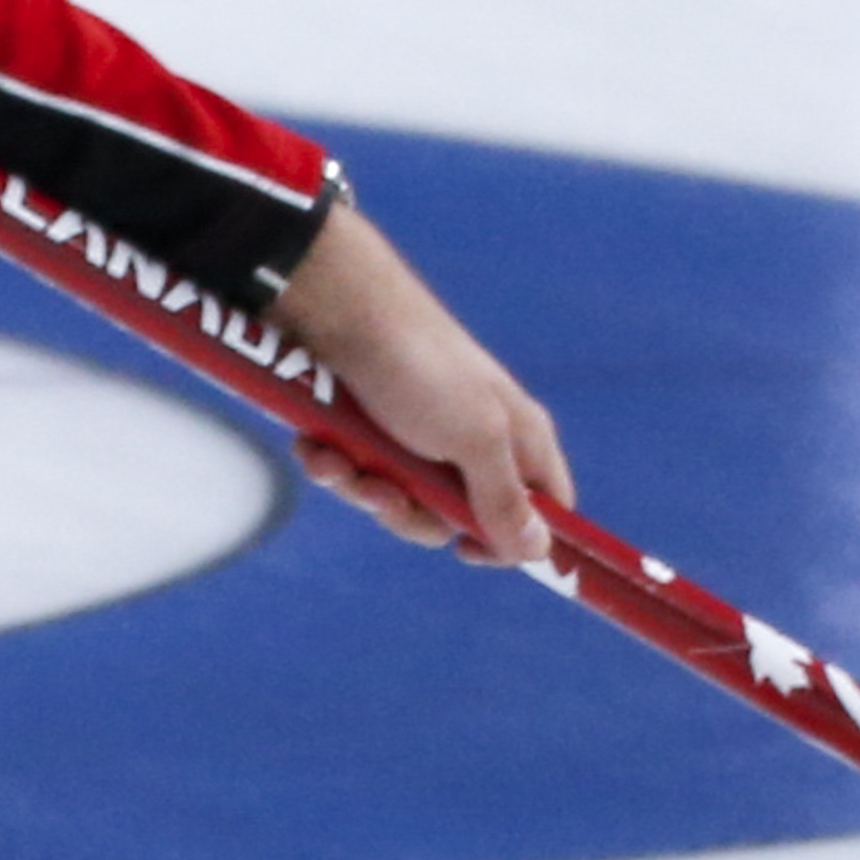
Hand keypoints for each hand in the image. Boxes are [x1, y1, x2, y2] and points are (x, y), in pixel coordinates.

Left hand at [271, 202, 573, 563]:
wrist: (339, 309)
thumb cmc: (421, 368)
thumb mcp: (474, 438)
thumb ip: (504, 498)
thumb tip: (538, 550)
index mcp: (519, 439)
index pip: (543, 509)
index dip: (511, 540)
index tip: (466, 550)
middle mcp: (473, 439)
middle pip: (455, 519)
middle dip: (409, 515)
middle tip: (385, 492)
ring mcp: (419, 434)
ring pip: (397, 498)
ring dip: (362, 489)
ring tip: (340, 462)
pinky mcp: (370, 428)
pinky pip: (356, 471)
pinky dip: (334, 464)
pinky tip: (316, 447)